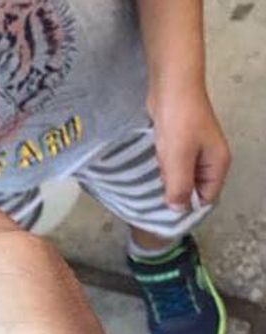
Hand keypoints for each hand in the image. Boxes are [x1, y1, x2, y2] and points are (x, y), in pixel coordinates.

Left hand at [149, 87, 230, 207]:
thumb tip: (178, 210)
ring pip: (182, 176)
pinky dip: (164, 168)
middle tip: (152, 203)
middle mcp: (210, 159)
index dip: (188, 207)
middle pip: (195, 188)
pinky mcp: (181, 142)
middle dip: (176, 195)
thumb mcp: (178, 159)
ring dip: (168, 182)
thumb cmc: (179, 122)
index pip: (206, 197)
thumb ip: (179, 186)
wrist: (172, 86)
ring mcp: (196, 149)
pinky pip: (173, 163)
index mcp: (217, 164)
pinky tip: (150, 172)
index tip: (165, 214)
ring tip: (148, 191)